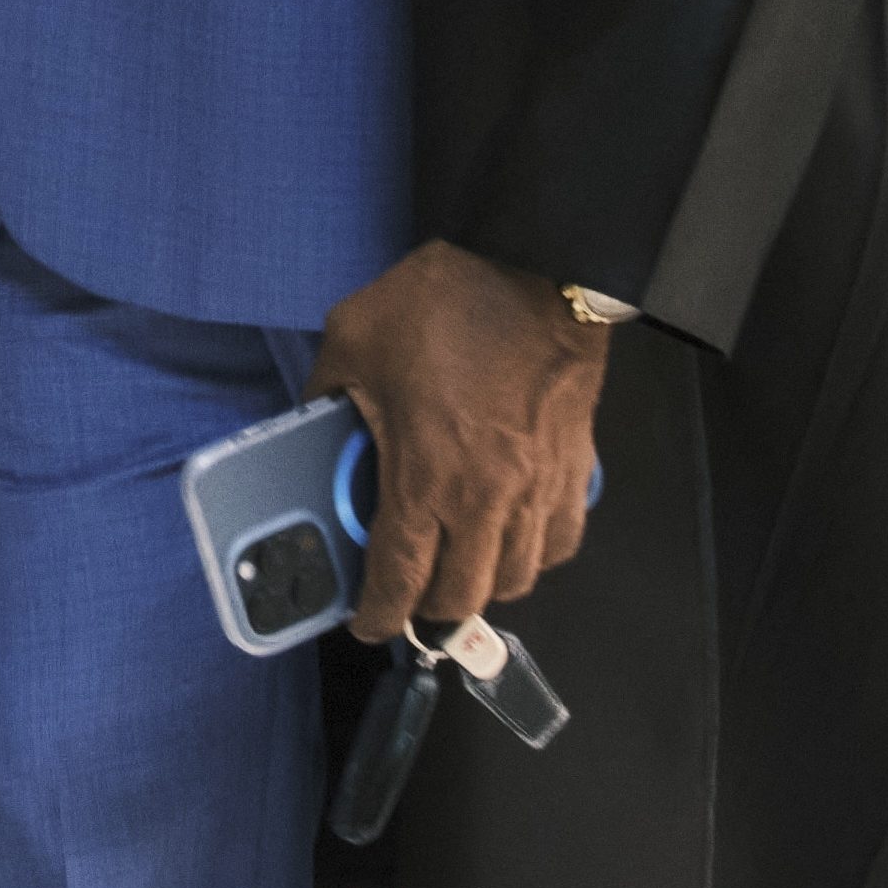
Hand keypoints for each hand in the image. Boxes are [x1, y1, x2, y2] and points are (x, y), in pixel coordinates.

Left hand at [315, 241, 608, 643]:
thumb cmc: (445, 301)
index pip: (402, 579)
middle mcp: (487, 498)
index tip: (366, 623)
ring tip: (458, 570)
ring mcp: (538, 487)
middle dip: (430, 609)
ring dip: (484, 587)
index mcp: (426, 476)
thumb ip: (325, 395)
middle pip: (465, 596)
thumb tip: (312, 425)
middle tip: (407, 595)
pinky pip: (561, 540)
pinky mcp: (575, 466)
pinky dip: (535, 556)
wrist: (535, 264)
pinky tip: (512, 539)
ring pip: (520, 578)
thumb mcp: (353, 339)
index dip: (379, 614)